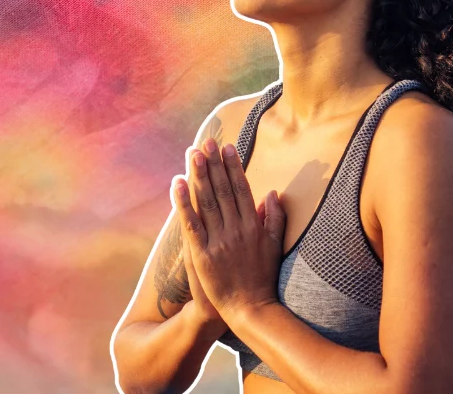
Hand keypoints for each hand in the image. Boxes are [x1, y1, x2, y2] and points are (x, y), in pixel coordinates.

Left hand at [173, 138, 285, 323]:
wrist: (248, 309)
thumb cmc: (262, 278)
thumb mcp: (274, 246)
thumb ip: (275, 219)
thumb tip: (272, 193)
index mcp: (253, 226)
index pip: (241, 189)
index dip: (233, 167)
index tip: (227, 148)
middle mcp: (236, 230)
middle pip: (222, 190)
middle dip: (214, 164)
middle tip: (207, 142)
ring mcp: (218, 241)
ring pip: (206, 201)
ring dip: (198, 175)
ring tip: (193, 153)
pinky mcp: (201, 254)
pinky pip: (190, 223)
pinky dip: (183, 202)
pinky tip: (177, 183)